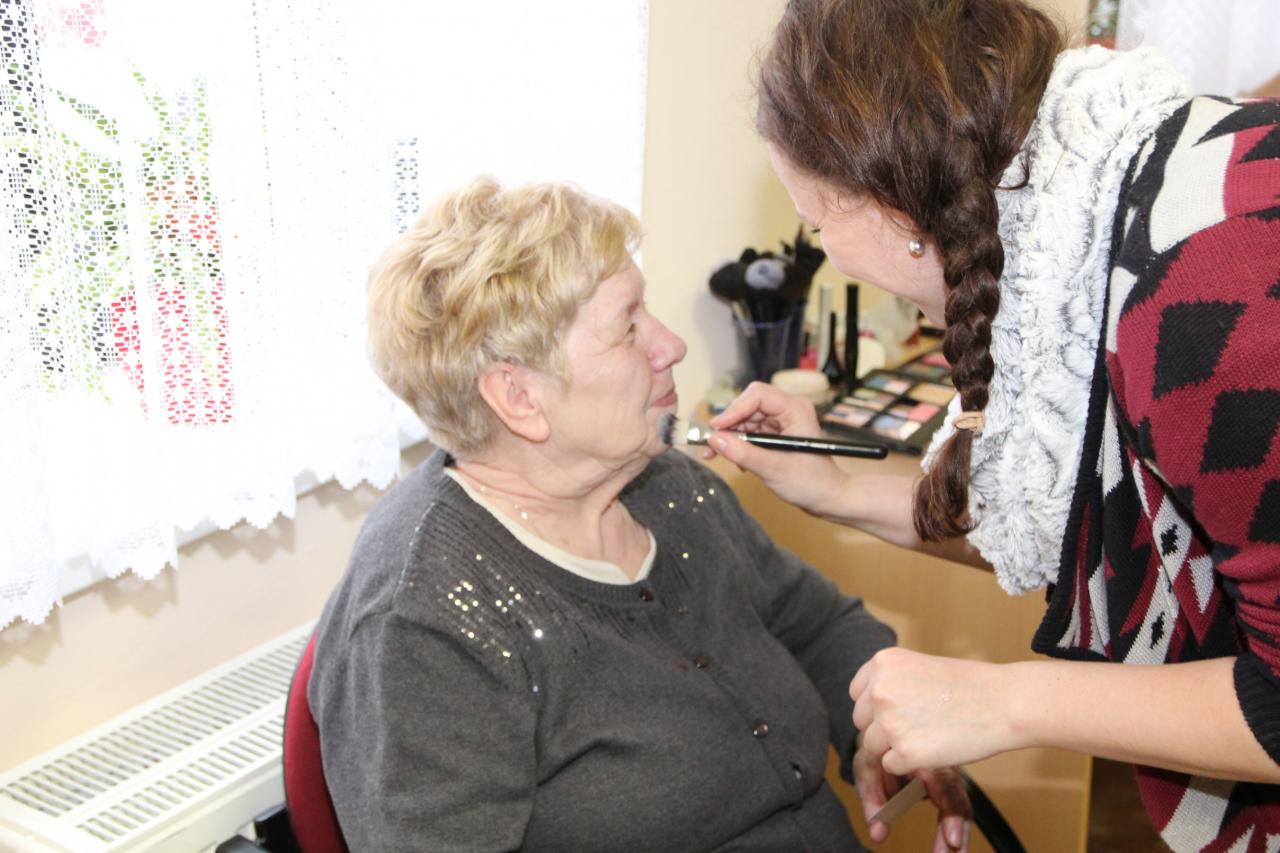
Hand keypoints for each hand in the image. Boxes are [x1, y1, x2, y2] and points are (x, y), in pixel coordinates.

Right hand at [705, 382, 847, 514]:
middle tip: (710, 445)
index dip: (734, 410)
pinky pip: (749, 433)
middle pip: (747, 406)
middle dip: (728, 425)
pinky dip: (738, 445)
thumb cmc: (812, 483)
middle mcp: (787, 411)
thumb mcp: (774, 469)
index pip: (757, 395)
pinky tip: (737, 462)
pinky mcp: (774, 436)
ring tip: (718, 456)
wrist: (829, 499)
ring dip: (730, 437)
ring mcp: (781, 423)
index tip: (716, 429)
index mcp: (794, 409)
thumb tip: (714, 440)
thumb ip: (743, 453)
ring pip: (745, 420)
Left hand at [851, 648, 1019, 775]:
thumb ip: (890, 682)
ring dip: (896, 746)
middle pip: (862, 721)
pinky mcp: (904, 753)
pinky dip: (910, 763)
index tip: (902, 709)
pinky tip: (935, 747)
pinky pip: (891, 765)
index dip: (877, 706)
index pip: (858, 694)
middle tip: (921, 724)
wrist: (1004, 703)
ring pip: (873, 745)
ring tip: (931, 734)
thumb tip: (868, 705)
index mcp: (882, 663)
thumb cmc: (969, 685)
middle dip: (883, 727)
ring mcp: (889, 722)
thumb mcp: (919, 667)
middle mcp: (879, 690)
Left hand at [853, 739, 970, 851]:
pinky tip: (954, 848)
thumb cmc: (875, 752)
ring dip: (959, 832)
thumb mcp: (866, 771)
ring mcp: (948, 775)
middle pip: (957, 798)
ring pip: (961, 805)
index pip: (943, 783)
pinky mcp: (948, 785)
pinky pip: (957, 806)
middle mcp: (940, 763)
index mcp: (921, 754)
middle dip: (956, 829)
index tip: (952, 839)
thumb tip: (878, 835)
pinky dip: (956, 827)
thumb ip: (873, 801)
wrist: (883, 736)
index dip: (950, 811)